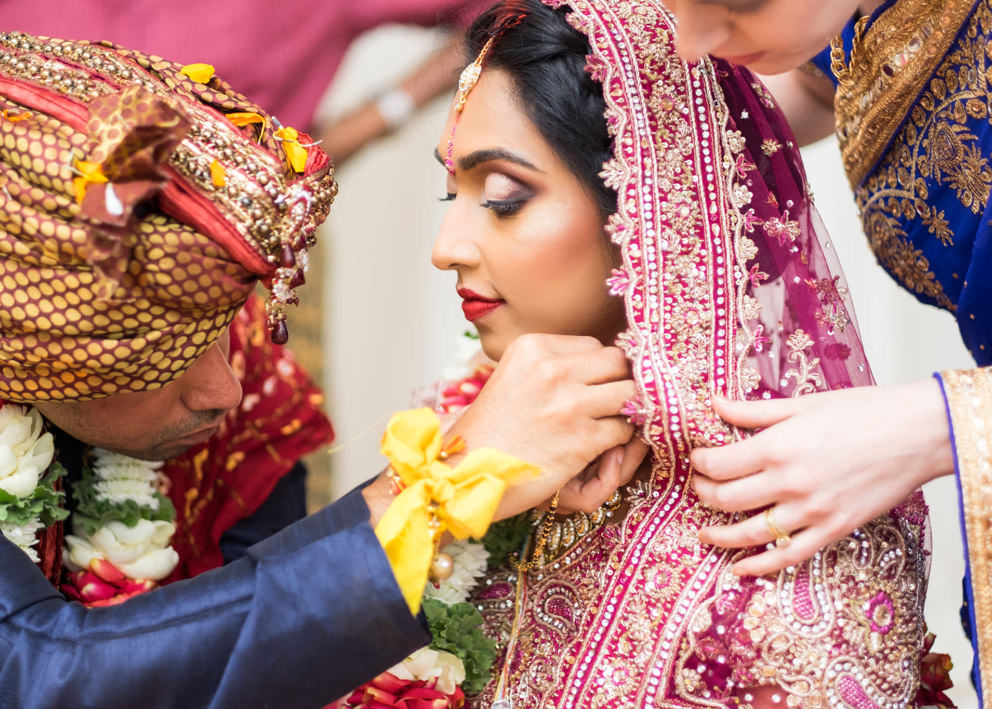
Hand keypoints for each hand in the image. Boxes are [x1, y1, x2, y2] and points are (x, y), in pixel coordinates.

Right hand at [446, 333, 637, 519]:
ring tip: (609, 423)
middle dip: (618, 383)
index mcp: (533, 347)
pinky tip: (600, 447)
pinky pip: (624, 429)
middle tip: (609, 404)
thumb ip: (551, 365)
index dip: (597, 370)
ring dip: (625, 410)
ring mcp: (569, 403)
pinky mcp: (582, 439)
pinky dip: (619, 440)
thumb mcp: (513, 377)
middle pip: (617, 363)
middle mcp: (552, 368)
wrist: (466, 474)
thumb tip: (601, 363)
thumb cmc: (490, 430)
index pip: (593, 345)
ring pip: (629, 393)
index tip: (588, 389)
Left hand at [690, 379, 952, 575]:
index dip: (700, 464)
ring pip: (750, 533)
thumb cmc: (863, 411)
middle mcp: (789, 482)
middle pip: (726, 500)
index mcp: (777, 447)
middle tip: (700, 490)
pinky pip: (788, 556)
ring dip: (720, 535)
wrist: (917, 434)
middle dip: (705, 495)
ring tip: (705, 532)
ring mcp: (811, 511)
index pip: (718, 465)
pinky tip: (740, 567)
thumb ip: (753, 411)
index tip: (698, 460)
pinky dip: (759, 566)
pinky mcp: (833, 530)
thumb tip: (714, 403)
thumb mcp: (803, 404)